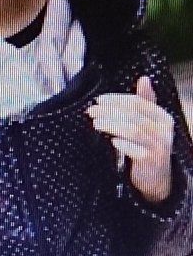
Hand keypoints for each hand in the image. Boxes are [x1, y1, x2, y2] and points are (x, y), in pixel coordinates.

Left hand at [86, 76, 173, 202]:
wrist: (156, 176)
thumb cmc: (148, 146)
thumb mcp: (149, 123)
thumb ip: (145, 102)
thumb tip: (144, 79)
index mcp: (162, 117)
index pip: (138, 103)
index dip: (117, 100)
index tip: (100, 100)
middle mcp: (163, 130)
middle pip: (133, 115)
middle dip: (110, 111)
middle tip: (92, 111)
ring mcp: (159, 146)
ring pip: (133, 130)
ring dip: (112, 125)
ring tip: (96, 123)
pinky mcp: (152, 161)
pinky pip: (137, 151)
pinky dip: (124, 144)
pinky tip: (112, 141)